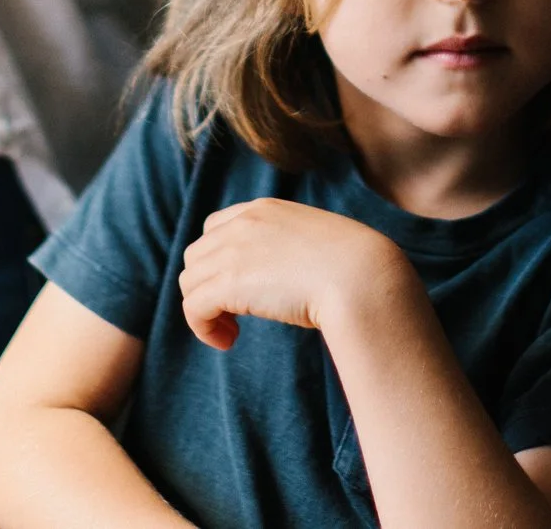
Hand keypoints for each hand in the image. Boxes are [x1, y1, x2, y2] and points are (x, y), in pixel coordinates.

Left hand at [177, 199, 414, 350]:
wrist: (361, 277)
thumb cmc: (353, 269)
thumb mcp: (318, 244)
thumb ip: (292, 249)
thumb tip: (287, 277)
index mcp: (264, 209)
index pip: (215, 227)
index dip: (218, 260)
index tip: (239, 288)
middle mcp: (243, 223)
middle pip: (196, 256)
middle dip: (207, 286)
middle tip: (234, 316)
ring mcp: (233, 251)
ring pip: (189, 281)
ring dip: (204, 309)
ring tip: (231, 331)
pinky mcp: (229, 283)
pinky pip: (193, 307)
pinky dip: (203, 328)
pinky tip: (228, 341)